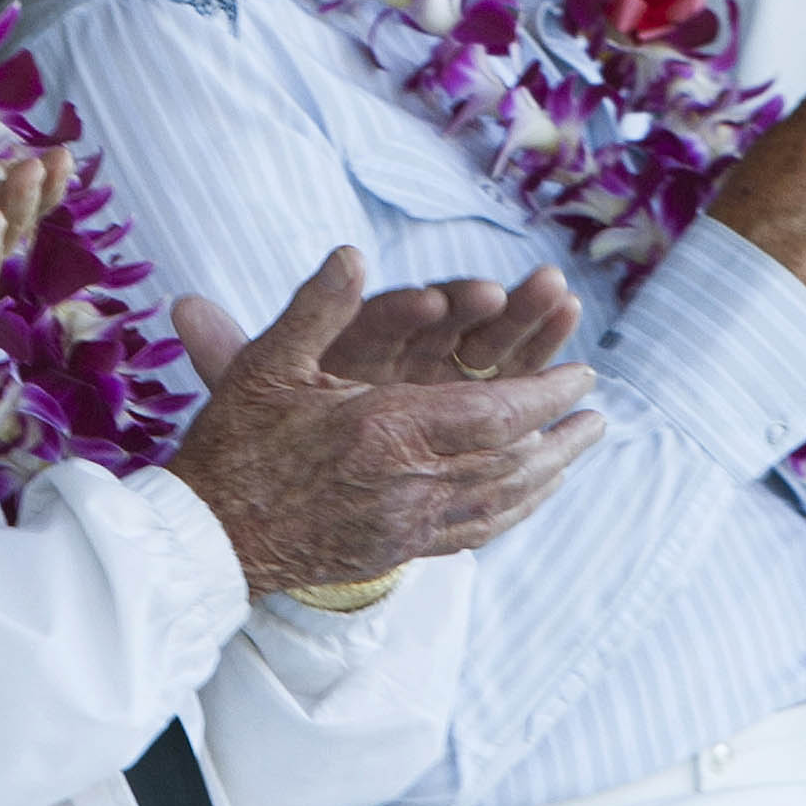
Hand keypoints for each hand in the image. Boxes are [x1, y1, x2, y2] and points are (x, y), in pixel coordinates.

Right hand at [168, 248, 605, 595]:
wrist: (210, 540)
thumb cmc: (236, 445)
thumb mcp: (269, 364)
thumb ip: (317, 307)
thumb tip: (352, 253)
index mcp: (387, 429)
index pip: (494, 413)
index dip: (546, 394)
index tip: (584, 375)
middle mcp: (409, 482)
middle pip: (512, 460)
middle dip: (559, 433)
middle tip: (595, 412)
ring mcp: (407, 525)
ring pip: (500, 501)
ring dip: (547, 475)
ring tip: (577, 452)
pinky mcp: (396, 552)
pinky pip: (474, 532)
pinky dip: (511, 511)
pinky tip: (524, 499)